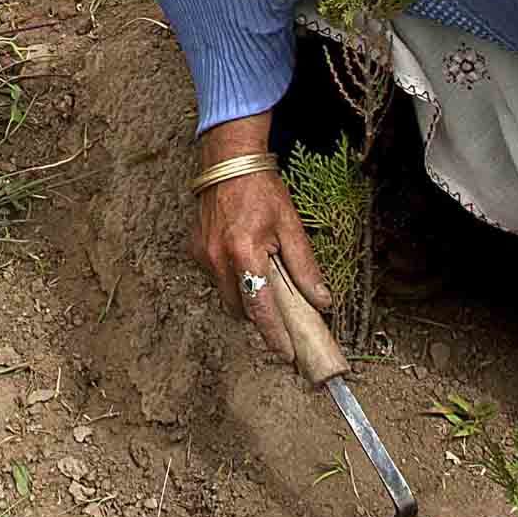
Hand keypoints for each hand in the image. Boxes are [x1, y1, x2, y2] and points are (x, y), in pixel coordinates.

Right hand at [184, 121, 328, 366]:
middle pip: (240, 309)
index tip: (286, 355)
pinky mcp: (195, 250)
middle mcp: (218, 258)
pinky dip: (232, 279)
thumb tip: (322, 301)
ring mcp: (203, 255)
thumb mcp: (291, 227)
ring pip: (226, 296)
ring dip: (245, 297)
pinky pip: (216, 278)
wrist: (229, 161)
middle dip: (260, 317)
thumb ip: (305, 267)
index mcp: (245, 253)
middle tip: (281, 317)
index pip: (261, 308)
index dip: (274, 336)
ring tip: (264, 281)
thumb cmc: (262, 190)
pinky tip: (245, 263)